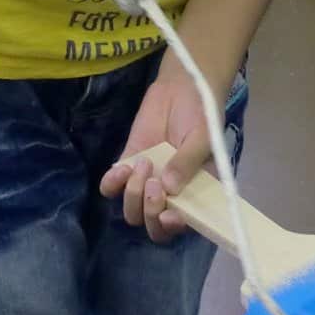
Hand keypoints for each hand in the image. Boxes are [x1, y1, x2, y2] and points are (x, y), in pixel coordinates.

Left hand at [99, 59, 216, 242]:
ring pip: (131, 210)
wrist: (181, 87)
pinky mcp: (128, 165)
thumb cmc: (201, 114)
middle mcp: (170, 195)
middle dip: (149, 211)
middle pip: (152, 226)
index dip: (173, 227)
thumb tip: (169, 188)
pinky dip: (112, 184)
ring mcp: (147, 181)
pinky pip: (112, 187)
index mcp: (194, 193)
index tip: (167, 215)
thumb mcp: (203, 136)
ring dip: (133, 194)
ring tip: (144, 163)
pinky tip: (121, 169)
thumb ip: (188, 161)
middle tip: (155, 183)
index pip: (182, 224)